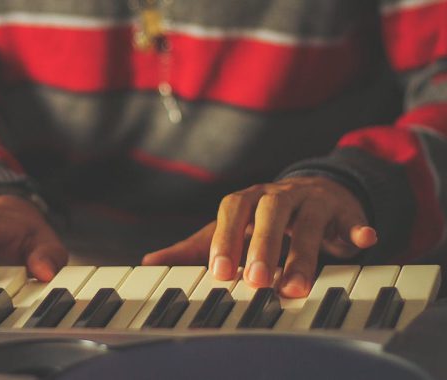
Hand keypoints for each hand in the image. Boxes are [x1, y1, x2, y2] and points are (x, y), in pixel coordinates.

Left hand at [142, 176, 377, 297]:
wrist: (312, 192)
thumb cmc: (262, 218)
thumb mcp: (230, 229)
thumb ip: (195, 246)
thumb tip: (149, 261)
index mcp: (247, 199)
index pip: (232, 210)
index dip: (226, 238)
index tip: (220, 272)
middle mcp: (278, 194)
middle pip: (269, 212)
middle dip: (263, 246)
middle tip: (256, 281)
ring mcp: (312, 199)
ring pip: (308, 221)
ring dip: (303, 253)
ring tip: (295, 287)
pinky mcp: (344, 210)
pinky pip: (353, 217)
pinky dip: (358, 228)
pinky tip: (363, 242)